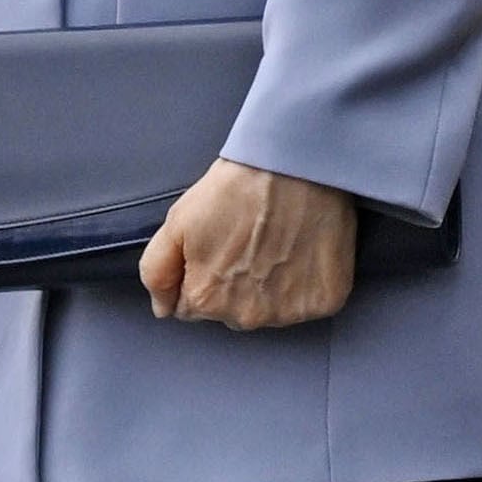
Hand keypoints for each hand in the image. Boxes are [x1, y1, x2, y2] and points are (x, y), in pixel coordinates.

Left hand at [139, 157, 357, 328]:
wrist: (292, 164)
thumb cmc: (236, 187)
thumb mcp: (177, 222)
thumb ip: (158, 272)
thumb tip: (163, 308)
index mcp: (206, 300)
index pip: (191, 308)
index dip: (200, 275)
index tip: (217, 248)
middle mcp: (247, 317)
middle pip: (231, 313)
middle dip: (233, 285)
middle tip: (246, 241)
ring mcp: (288, 313)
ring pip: (269, 311)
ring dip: (269, 287)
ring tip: (276, 242)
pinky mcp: (324, 301)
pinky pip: (308, 304)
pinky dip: (305, 284)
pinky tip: (301, 250)